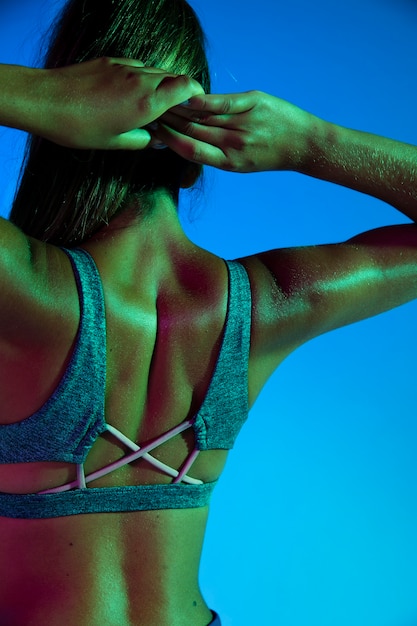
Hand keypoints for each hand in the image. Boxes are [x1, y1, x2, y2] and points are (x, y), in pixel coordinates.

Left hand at [31, 58, 204, 149]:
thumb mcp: (116, 143)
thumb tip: (158, 140)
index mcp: (147, 103)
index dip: (197, 94)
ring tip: (150, 106)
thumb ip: (144, 140)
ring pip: (156, 72)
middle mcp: (140, 80)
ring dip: (160, 86)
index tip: (195, 106)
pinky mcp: (111, 61)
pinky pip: (137, 67)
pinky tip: (128, 95)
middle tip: (174, 112)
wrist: (45, 101)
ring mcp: (125, 67)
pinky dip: (141, 79)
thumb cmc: (79, 128)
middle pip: (174, 78)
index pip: (187, 87)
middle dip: (179, 94)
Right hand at [155, 90, 317, 172]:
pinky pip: (224, 102)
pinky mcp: (255, 103)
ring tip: (163, 100)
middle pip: (192, 130)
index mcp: (229, 162)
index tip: (153, 130)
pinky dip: (204, 101)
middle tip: (150, 111)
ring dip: (179, 108)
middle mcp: (235, 145)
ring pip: (204, 116)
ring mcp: (245, 124)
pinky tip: (188, 97)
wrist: (305, 144)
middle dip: (169, 120)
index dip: (168, 140)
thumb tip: (187, 140)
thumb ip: (216, 152)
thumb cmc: (270, 154)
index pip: (189, 151)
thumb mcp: (241, 162)